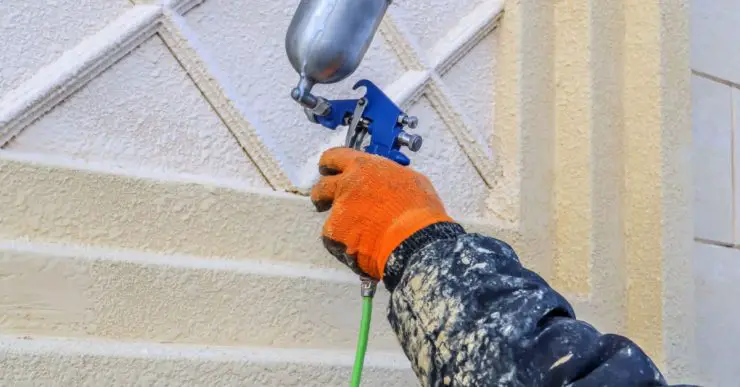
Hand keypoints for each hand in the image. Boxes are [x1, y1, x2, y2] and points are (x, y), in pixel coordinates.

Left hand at [311, 147, 452, 279]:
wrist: (415, 240)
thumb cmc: (419, 211)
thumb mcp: (410, 180)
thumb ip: (388, 177)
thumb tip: (387, 182)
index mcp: (364, 167)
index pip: (334, 156)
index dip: (329, 164)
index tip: (327, 169)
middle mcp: (347, 185)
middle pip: (321, 187)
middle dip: (322, 194)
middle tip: (327, 201)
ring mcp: (339, 210)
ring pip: (331, 217)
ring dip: (341, 225)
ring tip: (362, 236)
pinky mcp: (335, 234)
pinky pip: (334, 240)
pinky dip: (345, 245)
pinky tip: (363, 247)